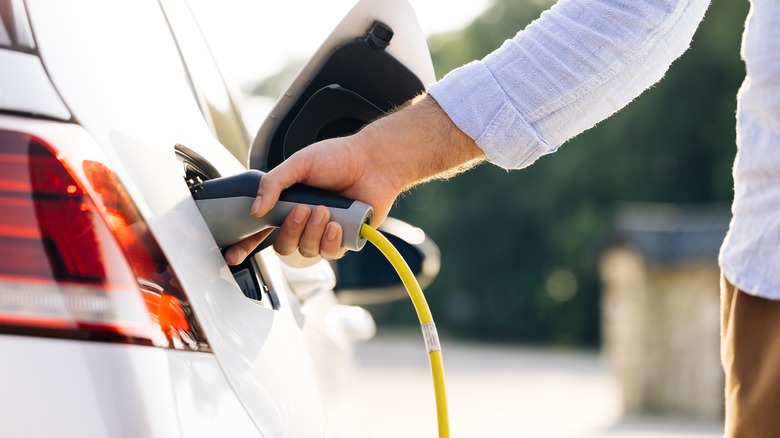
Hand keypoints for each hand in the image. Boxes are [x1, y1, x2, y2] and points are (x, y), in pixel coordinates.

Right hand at [224, 94, 484, 264]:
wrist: (373, 162)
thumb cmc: (338, 158)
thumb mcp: (299, 163)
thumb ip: (273, 183)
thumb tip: (255, 209)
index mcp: (286, 204)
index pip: (261, 230)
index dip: (245, 245)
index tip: (232, 255)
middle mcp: (302, 222)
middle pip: (282, 246)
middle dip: (290, 231)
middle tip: (303, 210)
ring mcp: (322, 233)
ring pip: (305, 251)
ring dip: (313, 232)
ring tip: (325, 210)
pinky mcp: (343, 240)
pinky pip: (329, 253)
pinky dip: (330, 240)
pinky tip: (337, 223)